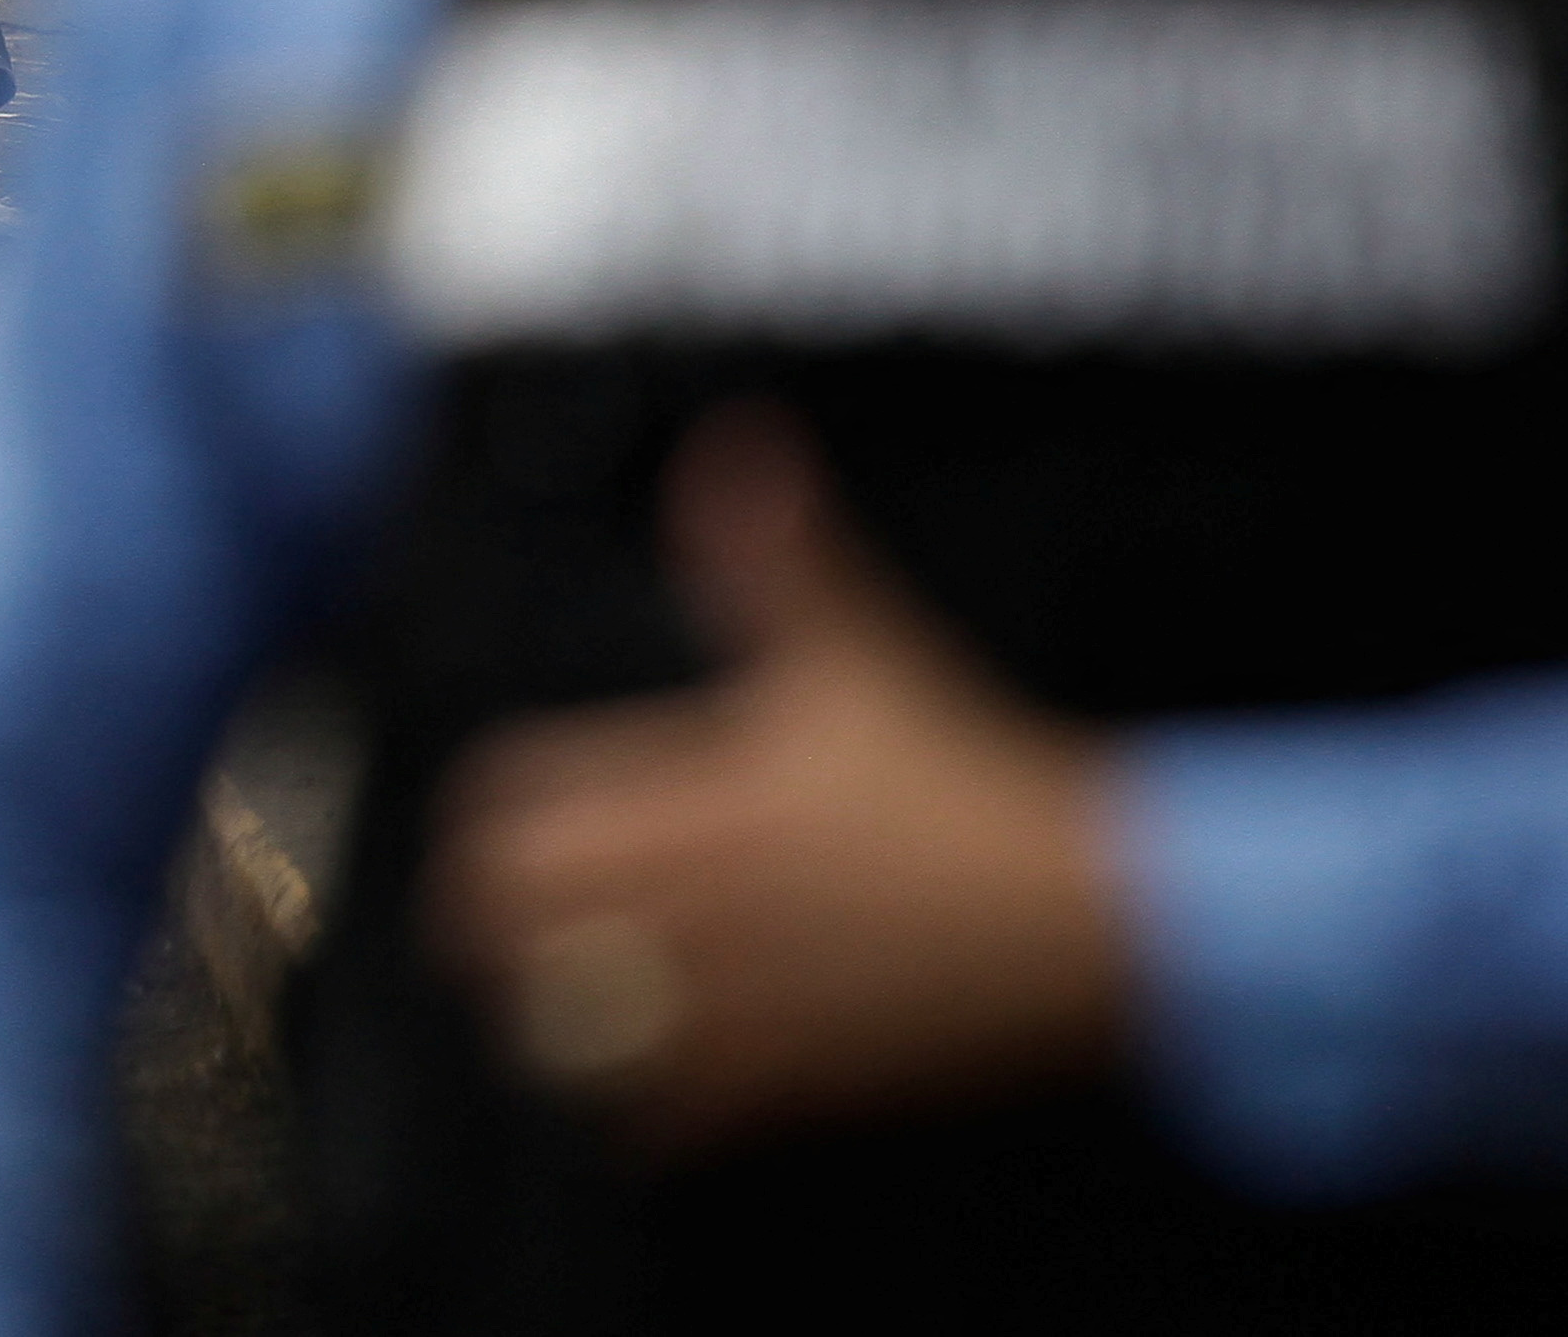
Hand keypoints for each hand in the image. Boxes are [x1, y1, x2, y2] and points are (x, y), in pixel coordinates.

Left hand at [423, 410, 1127, 1153]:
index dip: (489, 821)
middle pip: (496, 926)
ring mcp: (727, 1003)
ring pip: (554, 1036)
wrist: (1078, 915)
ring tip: (571, 995)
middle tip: (521, 920)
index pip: (501, 813)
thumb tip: (736, 446)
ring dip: (547, 1017)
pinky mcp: (774, 1084)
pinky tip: (656, 1065)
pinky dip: (628, 1102)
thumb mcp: (854, 655)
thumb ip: (771, 555)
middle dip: (492, 921)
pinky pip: (644, 1121)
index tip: (514, 828)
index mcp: (690, 794)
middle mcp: (690, 904)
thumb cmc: (962, 780)